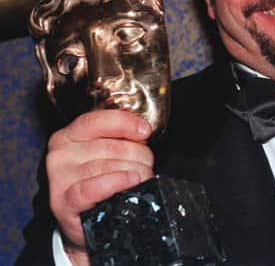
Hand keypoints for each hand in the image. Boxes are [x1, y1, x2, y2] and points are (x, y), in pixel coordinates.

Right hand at [47, 110, 153, 263]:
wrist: (85, 223)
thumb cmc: (97, 184)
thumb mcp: (103, 155)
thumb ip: (118, 139)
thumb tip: (141, 130)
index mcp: (69, 136)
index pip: (97, 121)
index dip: (125, 123)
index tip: (145, 131)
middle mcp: (61, 155)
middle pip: (112, 147)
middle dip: (139, 156)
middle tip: (145, 167)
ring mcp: (60, 179)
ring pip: (109, 166)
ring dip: (135, 172)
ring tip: (140, 180)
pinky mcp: (64, 202)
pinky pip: (93, 187)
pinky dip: (115, 183)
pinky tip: (129, 181)